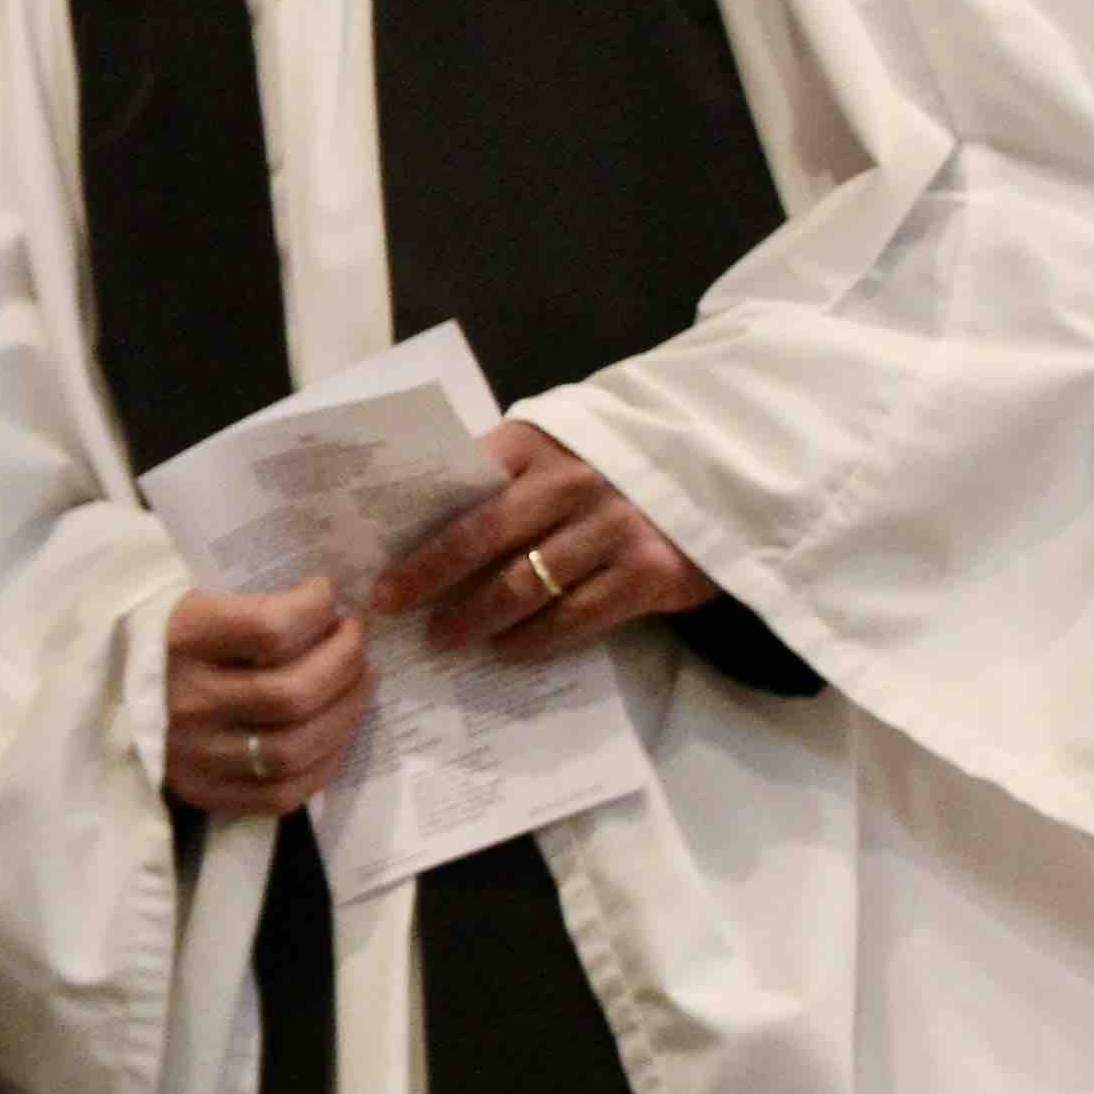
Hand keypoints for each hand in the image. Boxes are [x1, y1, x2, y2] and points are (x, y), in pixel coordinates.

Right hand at [164, 577, 368, 817]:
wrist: (99, 694)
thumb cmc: (159, 637)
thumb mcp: (187, 601)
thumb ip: (250, 604)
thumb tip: (331, 607)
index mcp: (179, 639)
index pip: (270, 629)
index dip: (316, 610)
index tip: (326, 595)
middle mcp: (186, 701)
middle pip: (292, 694)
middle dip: (345, 663)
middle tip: (356, 641)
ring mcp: (194, 755)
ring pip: (295, 748)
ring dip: (346, 713)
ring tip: (358, 683)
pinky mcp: (203, 793)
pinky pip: (283, 793)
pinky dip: (325, 763)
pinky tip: (336, 733)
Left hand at [377, 428, 710, 662]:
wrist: (717, 474)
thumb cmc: (611, 465)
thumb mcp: (559, 448)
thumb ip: (502, 473)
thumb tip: (418, 521)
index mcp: (539, 443)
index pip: (461, 482)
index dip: (416, 526)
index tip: (376, 559)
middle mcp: (574, 481)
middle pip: (482, 536)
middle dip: (428, 578)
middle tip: (392, 609)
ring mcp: (614, 528)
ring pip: (524, 586)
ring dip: (475, 618)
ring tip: (442, 639)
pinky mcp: (649, 573)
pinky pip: (575, 618)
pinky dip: (533, 640)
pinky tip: (506, 650)